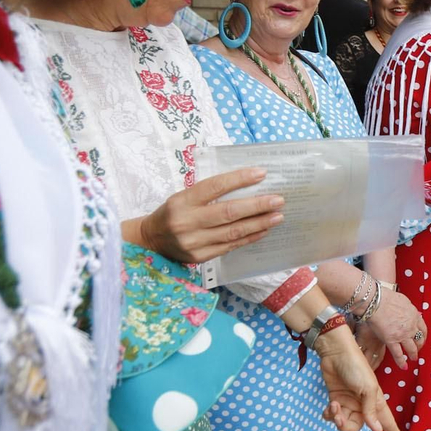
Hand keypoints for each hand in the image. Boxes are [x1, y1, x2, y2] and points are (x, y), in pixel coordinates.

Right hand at [136, 168, 283, 262]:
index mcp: (182, 201)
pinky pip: (230, 246)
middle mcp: (187, 222)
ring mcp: (194, 242)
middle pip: (228, 212)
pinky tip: (263, 231)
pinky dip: (249, 238)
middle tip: (278, 200)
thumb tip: (247, 185)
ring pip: (233, 232)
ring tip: (277, 216)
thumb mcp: (183, 196)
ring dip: (259, 223)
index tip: (261, 173)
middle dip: (257, 205)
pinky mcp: (200, 257)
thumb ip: (210, 192)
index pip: (215, 186)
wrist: (151, 241)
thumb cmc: (173, 212)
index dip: (239, 179)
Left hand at [311, 326, 403, 430]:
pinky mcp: (335, 398)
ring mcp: (348, 402)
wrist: (336, 353)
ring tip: (333, 406)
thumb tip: (376, 429)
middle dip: (346, 426)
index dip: (391, 429)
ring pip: (343, 422)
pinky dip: (329, 414)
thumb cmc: (356, 367)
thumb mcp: (367, 388)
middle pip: (356, 426)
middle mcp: (362, 404)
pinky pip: (332, 415)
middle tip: (339, 417)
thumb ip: (370, 410)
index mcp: (375, 401)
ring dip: (336, 418)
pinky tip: (329, 406)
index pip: (385, 419)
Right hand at [356, 288, 425, 367]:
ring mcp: (402, 335)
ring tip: (413, 358)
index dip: (423, 334)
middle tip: (418, 348)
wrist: (376, 301)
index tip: (422, 337)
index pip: (423, 328)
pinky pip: (398, 354)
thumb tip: (409, 310)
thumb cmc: (386, 298)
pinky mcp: (392, 341)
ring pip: (411, 348)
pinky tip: (404, 366)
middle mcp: (411, 326)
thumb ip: (408, 308)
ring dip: (413, 354)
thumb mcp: (403, 301)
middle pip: (419, 339)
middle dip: (419, 345)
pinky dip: (401, 362)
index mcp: (414, 316)